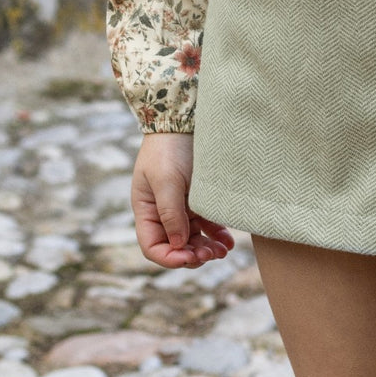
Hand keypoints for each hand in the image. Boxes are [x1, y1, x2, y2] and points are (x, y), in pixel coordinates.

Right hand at [131, 133, 235, 268]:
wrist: (184, 119)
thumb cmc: (169, 148)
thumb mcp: (166, 180)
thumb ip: (170, 213)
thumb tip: (179, 245)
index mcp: (147, 210)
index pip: (152, 246)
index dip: (169, 257)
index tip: (188, 258)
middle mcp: (162, 212)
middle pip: (175, 246)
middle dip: (192, 255)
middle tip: (210, 254)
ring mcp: (181, 206)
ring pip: (194, 238)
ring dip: (207, 248)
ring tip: (223, 250)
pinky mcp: (198, 199)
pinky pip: (207, 225)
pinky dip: (217, 235)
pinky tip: (228, 241)